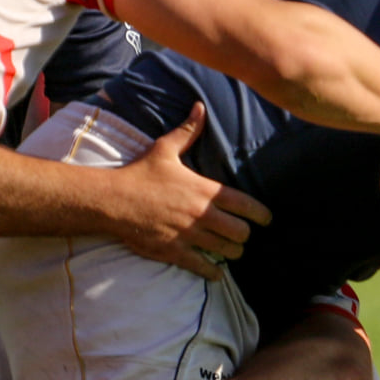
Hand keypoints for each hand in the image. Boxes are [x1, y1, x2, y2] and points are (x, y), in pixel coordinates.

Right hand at [108, 102, 271, 278]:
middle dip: (244, 235)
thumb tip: (200, 106)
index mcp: (204, 190)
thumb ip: (188, 131)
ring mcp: (189, 235)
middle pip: (241, 233)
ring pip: (227, 251)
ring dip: (232, 252)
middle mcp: (201, 215)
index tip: (267, 219)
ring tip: (230, 250)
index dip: (262, 215)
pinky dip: (213, 272)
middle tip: (241, 235)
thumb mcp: (165, 149)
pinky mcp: (174, 252)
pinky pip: (204, 267)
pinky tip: (216, 272)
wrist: (111, 200)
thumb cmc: (139, 174)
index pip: (245, 205)